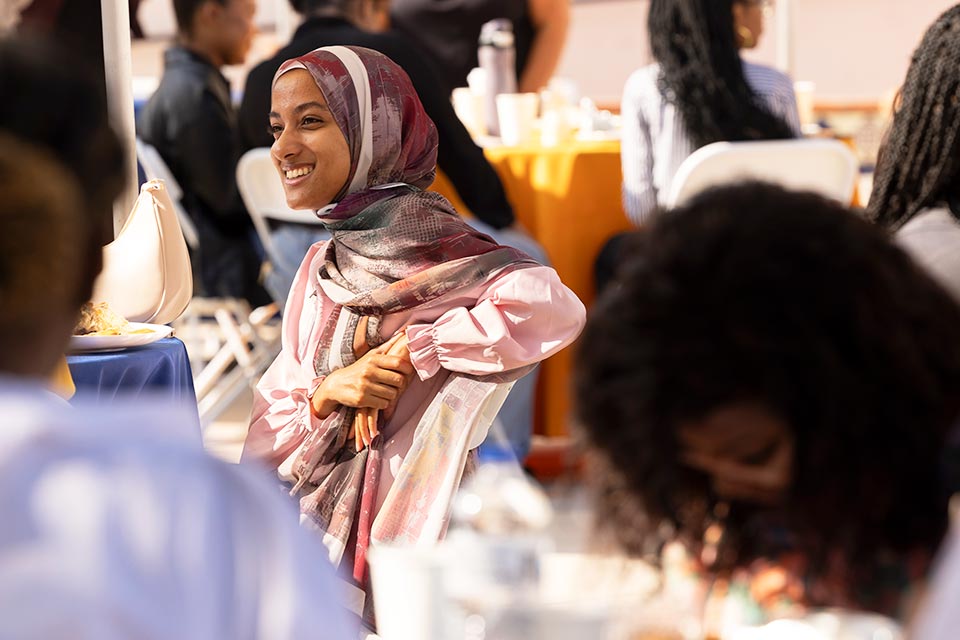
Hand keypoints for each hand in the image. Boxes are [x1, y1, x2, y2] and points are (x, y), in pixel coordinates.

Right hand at [352, 332, 413, 450]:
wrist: (336, 384)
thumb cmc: (358, 369)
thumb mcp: (371, 355)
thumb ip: (387, 346)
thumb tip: (403, 333)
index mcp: (373, 359)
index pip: (398, 363)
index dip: (407, 369)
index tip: (407, 373)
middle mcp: (369, 371)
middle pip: (398, 381)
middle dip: (399, 385)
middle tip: (394, 385)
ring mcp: (365, 385)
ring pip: (392, 394)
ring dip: (391, 395)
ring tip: (383, 392)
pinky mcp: (361, 399)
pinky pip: (383, 404)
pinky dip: (383, 403)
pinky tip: (376, 399)